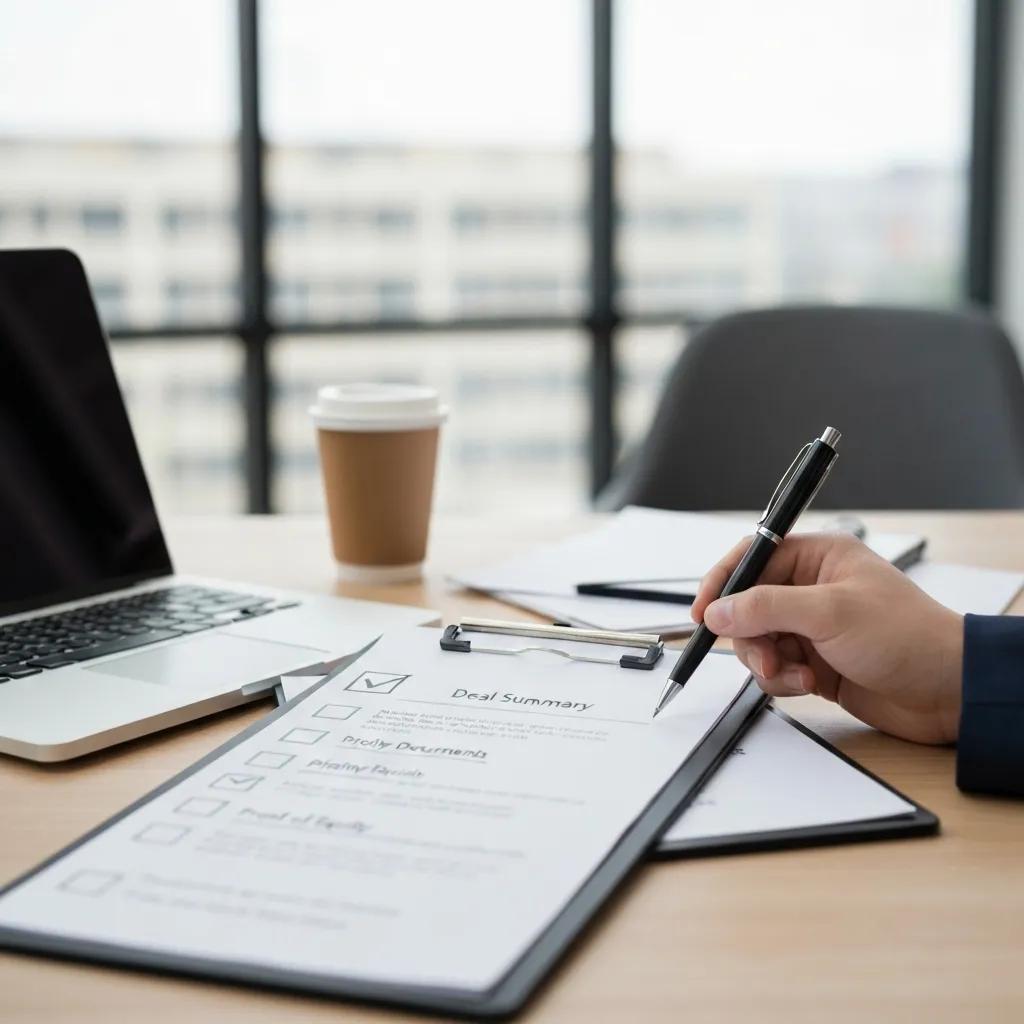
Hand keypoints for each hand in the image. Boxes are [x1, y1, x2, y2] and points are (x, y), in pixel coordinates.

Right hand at [692, 533, 963, 744]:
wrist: (948, 691)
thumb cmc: (906, 636)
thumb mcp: (829, 613)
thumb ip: (765, 608)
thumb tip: (716, 611)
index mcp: (818, 558)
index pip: (752, 558)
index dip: (722, 582)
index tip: (702, 611)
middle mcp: (811, 589)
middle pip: (748, 605)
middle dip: (749, 634)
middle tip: (765, 654)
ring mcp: (812, 627)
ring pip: (758, 640)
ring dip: (768, 661)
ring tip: (795, 674)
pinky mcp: (815, 662)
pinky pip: (775, 668)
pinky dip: (783, 679)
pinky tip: (809, 684)